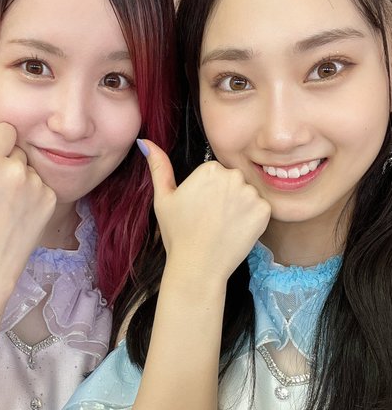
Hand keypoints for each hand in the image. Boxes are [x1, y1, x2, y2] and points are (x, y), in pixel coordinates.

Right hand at [0, 117, 56, 282]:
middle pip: (19, 150)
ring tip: (10, 204)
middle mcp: (15, 170)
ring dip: (24, 180)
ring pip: (32, 169)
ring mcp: (36, 184)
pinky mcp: (50, 198)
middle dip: (10, 163)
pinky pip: (44, 185)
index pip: (6, 130)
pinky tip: (23, 212)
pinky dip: (36, 195)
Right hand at [142, 139, 270, 279]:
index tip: (200, 209)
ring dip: (240, 208)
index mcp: (210, 169)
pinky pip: (260, 210)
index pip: (215, 174)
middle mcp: (233, 176)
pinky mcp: (264, 210)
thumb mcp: (163, 198)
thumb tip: (146, 143)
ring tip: (223, 227)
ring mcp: (250, 193)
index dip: (208, 193)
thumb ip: (158, 167)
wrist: (198, 266)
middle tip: (211, 220)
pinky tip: (236, 232)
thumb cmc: (178, 233)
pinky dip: (252, 220)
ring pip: (247, 195)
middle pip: (233, 182)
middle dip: (226, 197)